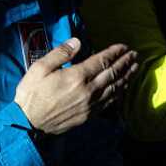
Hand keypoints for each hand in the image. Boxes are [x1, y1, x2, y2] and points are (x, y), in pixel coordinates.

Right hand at [13, 38, 137, 135]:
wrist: (29, 123)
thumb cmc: (31, 94)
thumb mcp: (40, 68)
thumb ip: (60, 53)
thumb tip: (78, 42)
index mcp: (76, 76)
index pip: (102, 61)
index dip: (115, 52)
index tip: (124, 46)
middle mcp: (88, 90)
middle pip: (112, 74)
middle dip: (125, 63)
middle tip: (135, 55)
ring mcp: (90, 105)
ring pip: (115, 88)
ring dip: (127, 77)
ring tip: (136, 68)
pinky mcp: (89, 115)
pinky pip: (110, 102)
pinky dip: (120, 93)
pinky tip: (124, 88)